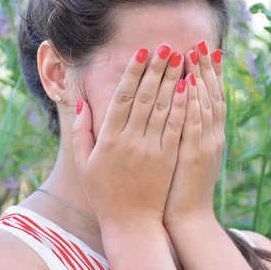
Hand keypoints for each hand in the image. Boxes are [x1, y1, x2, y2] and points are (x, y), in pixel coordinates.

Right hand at [71, 45, 188, 225]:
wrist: (131, 224)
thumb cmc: (104, 193)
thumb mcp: (84, 164)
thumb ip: (81, 131)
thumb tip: (82, 102)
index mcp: (109, 139)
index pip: (123, 98)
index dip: (132, 73)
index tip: (140, 53)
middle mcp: (131, 141)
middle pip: (146, 97)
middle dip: (156, 69)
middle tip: (165, 46)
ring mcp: (152, 149)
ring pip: (164, 108)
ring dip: (172, 81)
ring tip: (181, 58)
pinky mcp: (168, 159)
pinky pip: (177, 128)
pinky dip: (183, 106)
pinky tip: (189, 88)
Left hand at [164, 40, 225, 225]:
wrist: (187, 220)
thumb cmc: (179, 187)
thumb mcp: (187, 155)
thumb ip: (185, 131)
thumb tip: (180, 107)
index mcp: (209, 135)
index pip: (211, 97)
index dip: (208, 73)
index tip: (202, 50)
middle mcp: (211, 136)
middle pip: (211, 95)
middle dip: (205, 68)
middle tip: (200, 41)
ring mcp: (204, 146)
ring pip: (205, 105)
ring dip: (200, 78)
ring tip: (194, 53)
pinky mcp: (192, 157)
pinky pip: (193, 126)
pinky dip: (192, 105)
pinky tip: (188, 86)